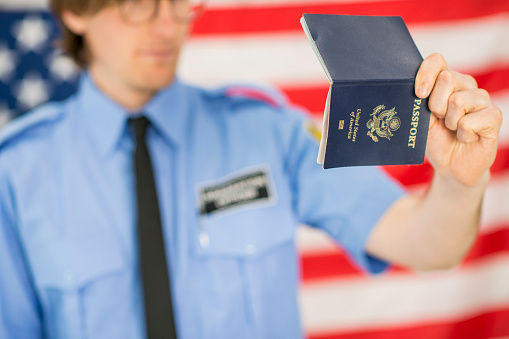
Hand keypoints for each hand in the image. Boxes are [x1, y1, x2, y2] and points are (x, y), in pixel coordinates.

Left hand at [415, 53, 502, 186]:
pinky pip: (469, 121)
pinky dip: (463, 134)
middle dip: (435, 105)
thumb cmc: (436, 139)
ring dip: (450, 122)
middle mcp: (466, 86)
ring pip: (458, 100)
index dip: (426, 73)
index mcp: (446, 82)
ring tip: (454, 129)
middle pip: (447, 78)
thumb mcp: (421, 119)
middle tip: (440, 119)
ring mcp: (482, 100)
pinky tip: (466, 137)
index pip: (437, 60)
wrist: (451, 165)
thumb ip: (418, 102)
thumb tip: (411, 88)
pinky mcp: (494, 116)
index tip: (419, 94)